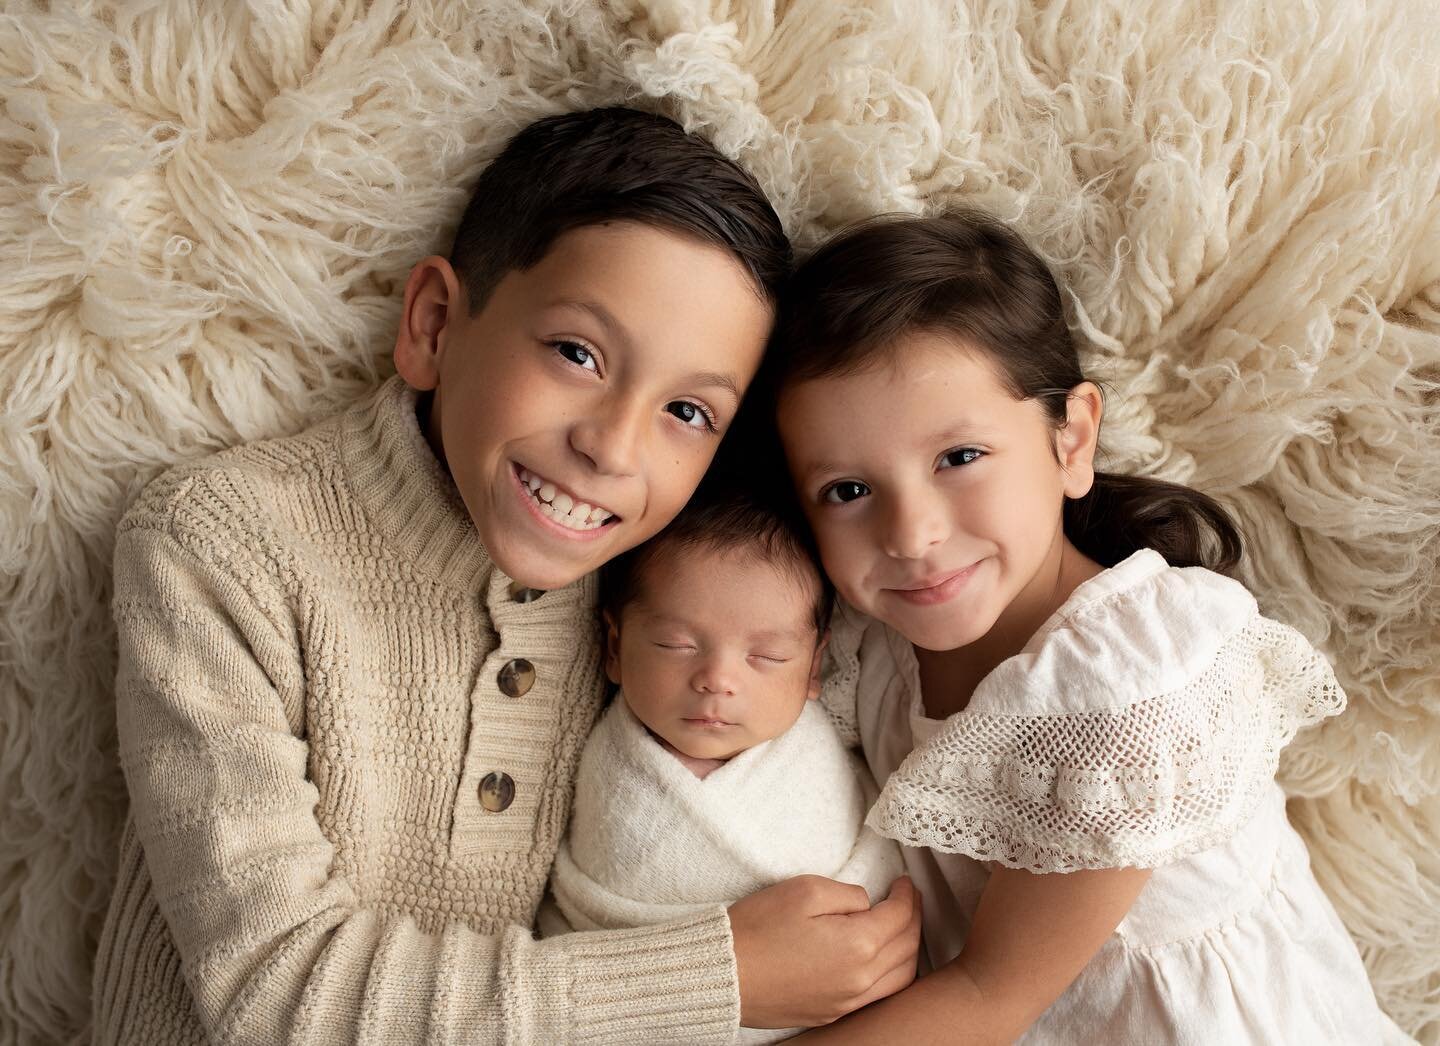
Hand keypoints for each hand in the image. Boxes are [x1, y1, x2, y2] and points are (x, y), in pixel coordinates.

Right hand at [727, 875, 921, 1028]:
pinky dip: (892, 974)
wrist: (723, 974)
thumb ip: (847, 893)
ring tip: (902, 928)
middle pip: (907, 947)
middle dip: (914, 918)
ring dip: (908, 949)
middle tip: (908, 899)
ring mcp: (846, 1002)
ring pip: (900, 977)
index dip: (906, 895)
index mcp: (857, 945)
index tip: (903, 882)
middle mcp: (860, 980)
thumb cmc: (758, 929)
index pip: (900, 917)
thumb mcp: (803, 890)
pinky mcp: (831, 1013)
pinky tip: (883, 961)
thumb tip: (865, 903)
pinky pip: (879, 996)